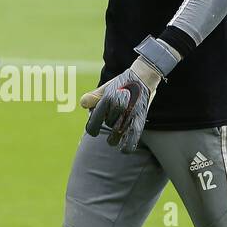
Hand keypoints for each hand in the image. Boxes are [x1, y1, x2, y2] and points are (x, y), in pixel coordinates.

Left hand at [80, 36, 179, 152]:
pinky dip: (127, 146)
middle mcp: (118, 106)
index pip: (94, 123)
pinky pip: (132, 137)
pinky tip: (123, 150)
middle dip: (109, 124)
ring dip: (116, 135)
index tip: (94, 131)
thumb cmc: (122, 83)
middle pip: (107, 126)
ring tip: (119, 128)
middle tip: (114, 117)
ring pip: (117, 134)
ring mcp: (129, 113)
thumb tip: (83, 104)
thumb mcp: (106, 87)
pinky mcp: (140, 118)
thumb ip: (93, 97)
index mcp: (107, 99)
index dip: (92, 129)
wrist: (144, 76)